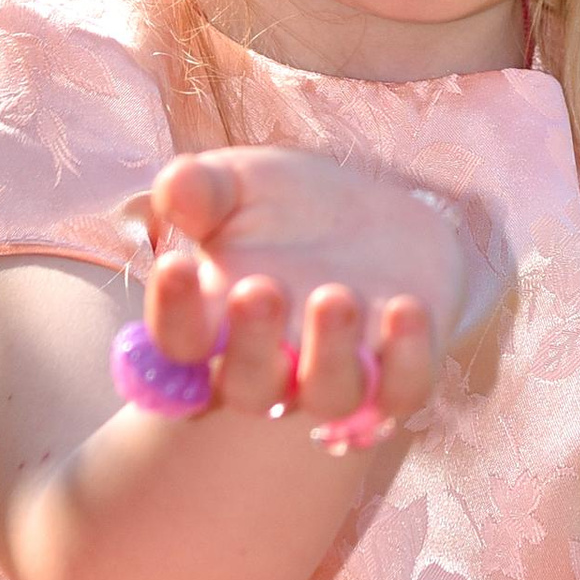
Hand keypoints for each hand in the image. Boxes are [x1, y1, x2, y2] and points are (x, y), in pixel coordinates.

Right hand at [144, 146, 490, 359]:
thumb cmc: (288, 205)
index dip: (172, 313)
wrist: (379, 215)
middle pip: (250, 388)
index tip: (175, 264)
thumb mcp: (239, 183)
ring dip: (329, 355)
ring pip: (329, 395)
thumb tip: (175, 190)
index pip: (180, 342)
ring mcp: (339, 371)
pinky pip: (403, 389)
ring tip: (333, 296)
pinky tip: (404, 306)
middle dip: (252, 346)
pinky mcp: (402, 368)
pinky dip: (406, 359)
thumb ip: (200, 188)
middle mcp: (274, 363)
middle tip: (258, 290)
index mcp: (218, 323)